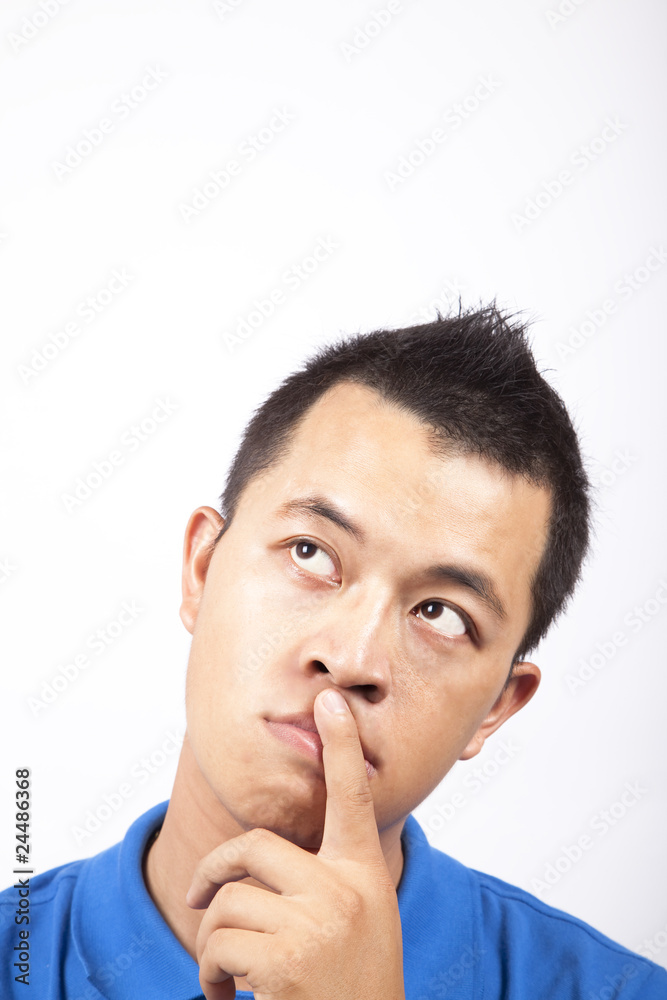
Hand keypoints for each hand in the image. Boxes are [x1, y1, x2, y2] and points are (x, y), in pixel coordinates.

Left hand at [186, 688, 405, 998]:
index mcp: (363, 875)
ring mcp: (317, 923)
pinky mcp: (287, 961)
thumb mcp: (359, 924)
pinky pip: (217, 946)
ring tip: (225, 979)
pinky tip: (230, 999)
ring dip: (211, 945)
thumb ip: (323, 885)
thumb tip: (254, 869)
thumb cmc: (353, 988)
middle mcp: (345, 890)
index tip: (329, 700)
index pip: (353, 798)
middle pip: (253, 847)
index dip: (343, 745)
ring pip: (227, 903)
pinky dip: (209, 976)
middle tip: (199, 899)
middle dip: (213, 872)